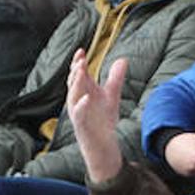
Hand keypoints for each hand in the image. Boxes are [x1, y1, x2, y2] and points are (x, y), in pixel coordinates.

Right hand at [66, 50, 125, 183]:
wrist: (104, 143)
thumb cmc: (104, 119)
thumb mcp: (112, 95)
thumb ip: (115, 78)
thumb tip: (122, 59)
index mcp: (84, 93)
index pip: (78, 75)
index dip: (78, 63)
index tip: (81, 51)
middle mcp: (78, 102)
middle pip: (73, 84)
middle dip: (76, 71)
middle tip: (80, 59)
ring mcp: (78, 114)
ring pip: (72, 97)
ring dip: (76, 84)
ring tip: (81, 71)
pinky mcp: (82, 126)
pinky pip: (79, 115)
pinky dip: (81, 106)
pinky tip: (86, 98)